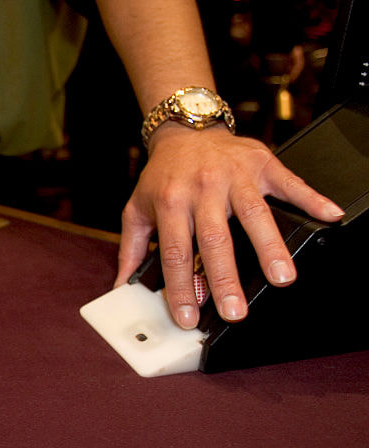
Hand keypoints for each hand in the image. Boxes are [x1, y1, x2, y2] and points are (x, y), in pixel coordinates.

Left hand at [115, 124, 344, 328]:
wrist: (185, 131)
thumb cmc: (163, 177)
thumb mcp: (137, 210)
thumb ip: (131, 250)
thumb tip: (120, 288)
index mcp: (170, 203)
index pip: (175, 253)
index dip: (180, 287)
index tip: (188, 316)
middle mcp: (202, 189)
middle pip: (215, 240)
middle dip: (225, 278)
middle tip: (236, 311)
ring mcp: (235, 176)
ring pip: (254, 215)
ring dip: (269, 247)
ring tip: (283, 277)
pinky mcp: (262, 163)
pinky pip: (290, 183)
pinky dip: (311, 198)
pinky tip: (328, 216)